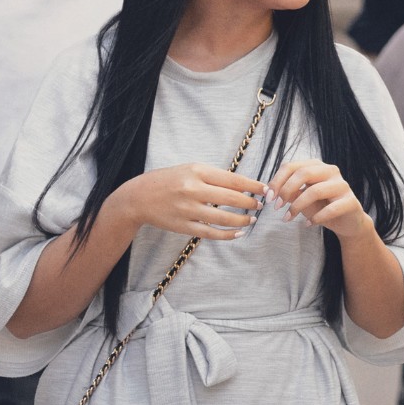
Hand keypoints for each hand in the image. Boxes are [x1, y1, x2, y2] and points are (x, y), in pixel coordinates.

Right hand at [103, 164, 264, 241]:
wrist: (139, 197)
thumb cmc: (168, 180)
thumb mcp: (190, 169)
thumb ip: (213, 176)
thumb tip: (242, 185)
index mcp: (197, 171)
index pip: (232, 179)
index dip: (252, 185)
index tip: (264, 189)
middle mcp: (193, 189)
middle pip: (231, 198)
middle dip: (250, 202)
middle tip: (260, 205)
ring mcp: (188, 209)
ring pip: (223, 218)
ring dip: (242, 220)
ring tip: (251, 219)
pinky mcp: (184, 226)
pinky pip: (211, 233)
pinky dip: (227, 235)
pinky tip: (238, 233)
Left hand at [269, 159, 374, 242]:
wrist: (346, 223)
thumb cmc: (321, 207)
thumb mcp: (301, 198)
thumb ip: (289, 193)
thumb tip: (270, 192)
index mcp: (317, 166)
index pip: (292, 166)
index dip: (277, 181)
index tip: (268, 197)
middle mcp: (330, 171)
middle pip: (304, 173)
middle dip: (286, 190)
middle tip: (276, 207)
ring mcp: (342, 185)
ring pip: (315, 191)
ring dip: (297, 206)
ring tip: (287, 218)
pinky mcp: (351, 202)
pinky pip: (331, 209)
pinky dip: (316, 218)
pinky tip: (307, 224)